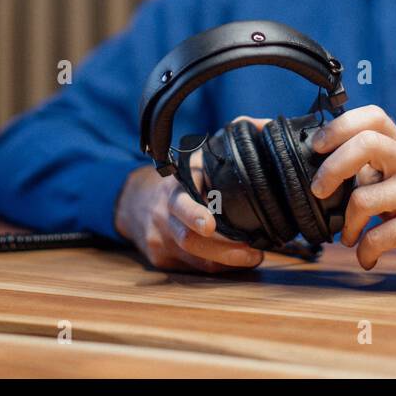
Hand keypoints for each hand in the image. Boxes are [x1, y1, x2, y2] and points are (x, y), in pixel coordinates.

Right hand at [113, 117, 266, 272]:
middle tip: (254, 252)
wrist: (134, 202)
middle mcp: (163, 216)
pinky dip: (217, 266)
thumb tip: (261, 127)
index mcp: (172, 189)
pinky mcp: (161, 259)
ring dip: (227, 261)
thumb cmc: (178, 181)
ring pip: (194, 259)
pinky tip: (236, 262)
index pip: (180, 203)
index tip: (211, 225)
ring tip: (254, 257)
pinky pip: (193, 268)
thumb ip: (221, 150)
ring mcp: (159, 240)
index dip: (194, 215)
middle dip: (224, 250)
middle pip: (188, 239)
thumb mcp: (193, 162)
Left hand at [309, 104, 395, 282]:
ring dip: (347, 225)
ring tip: (348, 237)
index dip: (340, 126)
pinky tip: (366, 257)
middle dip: (332, 168)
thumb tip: (317, 170)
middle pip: (366, 144)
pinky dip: (365, 251)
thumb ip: (362, 168)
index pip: (373, 117)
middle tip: (319, 191)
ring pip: (364, 198)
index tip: (317, 147)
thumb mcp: (390, 179)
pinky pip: (380, 236)